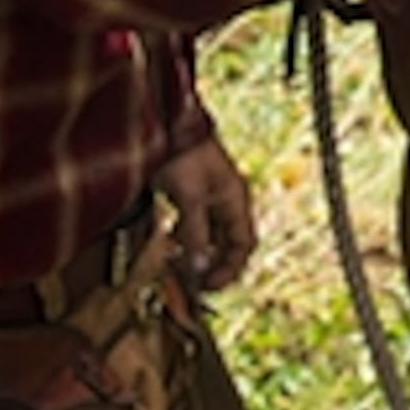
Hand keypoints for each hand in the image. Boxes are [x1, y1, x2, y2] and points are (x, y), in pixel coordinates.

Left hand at [154, 136, 258, 293]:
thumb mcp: (189, 197)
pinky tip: (170, 242)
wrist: (166, 123)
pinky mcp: (191, 194)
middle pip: (228, 243)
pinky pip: (194, 225)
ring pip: (210, 236)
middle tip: (191, 283)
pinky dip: (184, 239)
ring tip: (177, 265)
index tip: (206, 286)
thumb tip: (199, 270)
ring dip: (197, 253)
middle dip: (212, 264)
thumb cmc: (182, 154)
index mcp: (235, 199)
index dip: (229, 268)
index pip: (243, 244)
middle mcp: (226, 200)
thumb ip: (195, 233)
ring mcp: (210, 197)